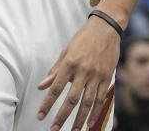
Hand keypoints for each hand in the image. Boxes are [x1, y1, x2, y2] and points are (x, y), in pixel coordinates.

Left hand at [37, 16, 119, 130]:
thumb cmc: (84, 38)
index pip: (55, 88)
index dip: (47, 104)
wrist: (106, 28)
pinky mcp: (107, 77)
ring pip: (87, 102)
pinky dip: (95, 112)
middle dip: (62, 116)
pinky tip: (90, 122)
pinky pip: (101, 98)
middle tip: (54, 128)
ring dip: (79, 119)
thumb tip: (42, 85)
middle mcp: (83, 71)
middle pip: (71, 99)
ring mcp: (96, 75)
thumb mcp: (66, 51)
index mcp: (70, 63)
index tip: (41, 116)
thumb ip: (55, 70)